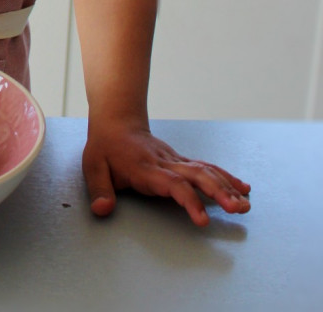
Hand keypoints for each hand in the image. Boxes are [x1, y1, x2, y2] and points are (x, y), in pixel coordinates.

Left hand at [82, 119, 250, 226]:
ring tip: (246, 204)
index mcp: (146, 168)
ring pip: (205, 170)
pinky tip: (242, 187)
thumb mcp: (93, 167)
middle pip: (197, 176)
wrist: (116, 122)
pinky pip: (206, 167)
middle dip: (219, 192)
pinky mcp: (181, 160)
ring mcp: (175, 160)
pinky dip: (225, 177)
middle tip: (238, 209)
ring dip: (227, 186)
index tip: (203, 219)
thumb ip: (99, 190)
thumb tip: (102, 210)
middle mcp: (165, 162)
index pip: (172, 184)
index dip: (189, 200)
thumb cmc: (105, 147)